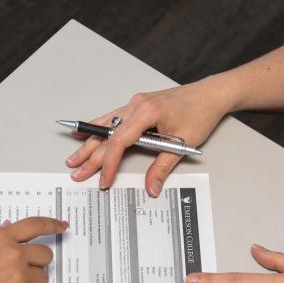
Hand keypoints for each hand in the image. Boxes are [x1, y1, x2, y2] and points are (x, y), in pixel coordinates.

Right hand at [0, 217, 67, 282]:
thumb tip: (10, 228)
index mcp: (2, 238)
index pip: (35, 225)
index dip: (52, 225)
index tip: (62, 226)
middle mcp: (14, 254)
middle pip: (46, 255)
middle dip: (38, 264)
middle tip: (22, 274)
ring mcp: (19, 276)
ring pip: (43, 279)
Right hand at [65, 78, 229, 195]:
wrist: (210, 94)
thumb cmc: (200, 113)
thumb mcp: (183, 143)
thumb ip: (163, 167)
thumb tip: (151, 188)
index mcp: (147, 112)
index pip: (119, 142)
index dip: (109, 164)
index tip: (104, 181)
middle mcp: (136, 105)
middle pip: (107, 135)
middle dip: (90, 156)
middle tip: (76, 173)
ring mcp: (135, 104)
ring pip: (105, 126)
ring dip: (89, 142)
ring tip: (73, 157)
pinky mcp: (137, 105)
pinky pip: (112, 118)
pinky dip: (97, 128)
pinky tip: (83, 132)